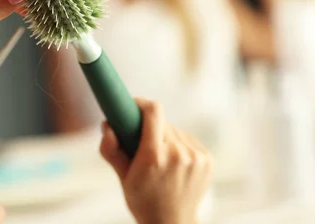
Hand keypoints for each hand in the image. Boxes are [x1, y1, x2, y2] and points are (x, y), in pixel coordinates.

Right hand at [100, 99, 212, 223]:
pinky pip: (187, 140)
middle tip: (140, 139)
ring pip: (175, 131)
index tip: (133, 105)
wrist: (172, 223)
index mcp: (154, 157)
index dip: (141, 103)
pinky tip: (173, 164)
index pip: (153, 111)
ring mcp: (196, 157)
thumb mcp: (122, 177)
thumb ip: (111, 149)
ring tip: (159, 159)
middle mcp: (178, 154)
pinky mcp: (207, 159)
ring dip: (164, 137)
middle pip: (162, 122)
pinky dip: (178, 146)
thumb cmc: (143, 201)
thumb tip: (107, 124)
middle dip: (149, 126)